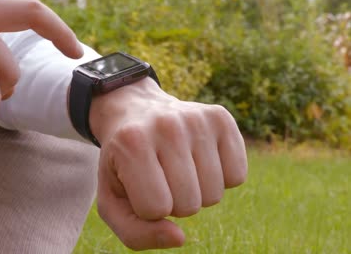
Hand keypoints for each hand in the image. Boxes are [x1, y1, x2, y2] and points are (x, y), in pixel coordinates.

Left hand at [90, 77, 247, 249]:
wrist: (135, 112)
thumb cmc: (124, 164)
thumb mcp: (113, 201)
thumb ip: (136, 233)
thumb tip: (179, 237)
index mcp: (131, 144)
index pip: (156, 209)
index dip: (148, 208)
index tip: (139, 185)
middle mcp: (166, 125)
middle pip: (189, 205)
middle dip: (174, 202)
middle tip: (160, 175)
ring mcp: (197, 118)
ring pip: (214, 195)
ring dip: (196, 192)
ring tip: (177, 166)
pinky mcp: (221, 118)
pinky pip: (237, 176)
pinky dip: (220, 178)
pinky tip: (198, 158)